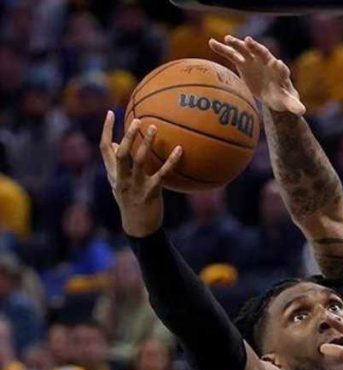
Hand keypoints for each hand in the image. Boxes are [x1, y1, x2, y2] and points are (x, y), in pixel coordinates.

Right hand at [99, 112, 181, 237]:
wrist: (138, 227)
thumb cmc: (130, 201)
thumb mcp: (119, 182)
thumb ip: (116, 164)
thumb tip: (116, 142)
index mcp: (113, 173)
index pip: (104, 148)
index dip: (106, 130)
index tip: (110, 112)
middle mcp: (121, 178)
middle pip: (120, 153)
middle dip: (127, 135)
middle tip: (137, 120)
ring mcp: (136, 186)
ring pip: (138, 160)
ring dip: (146, 143)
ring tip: (154, 127)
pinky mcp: (151, 192)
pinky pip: (162, 173)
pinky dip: (171, 161)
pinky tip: (179, 150)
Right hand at [209, 35, 304, 115]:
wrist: (273, 94)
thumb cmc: (283, 98)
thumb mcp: (289, 103)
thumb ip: (295, 106)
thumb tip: (302, 112)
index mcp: (281, 73)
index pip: (281, 69)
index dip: (279, 67)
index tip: (277, 64)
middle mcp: (267, 62)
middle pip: (263, 53)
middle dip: (256, 48)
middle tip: (249, 41)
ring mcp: (254, 61)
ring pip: (245, 51)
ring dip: (237, 44)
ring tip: (227, 38)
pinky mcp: (243, 63)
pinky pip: (232, 55)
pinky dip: (223, 49)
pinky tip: (211, 43)